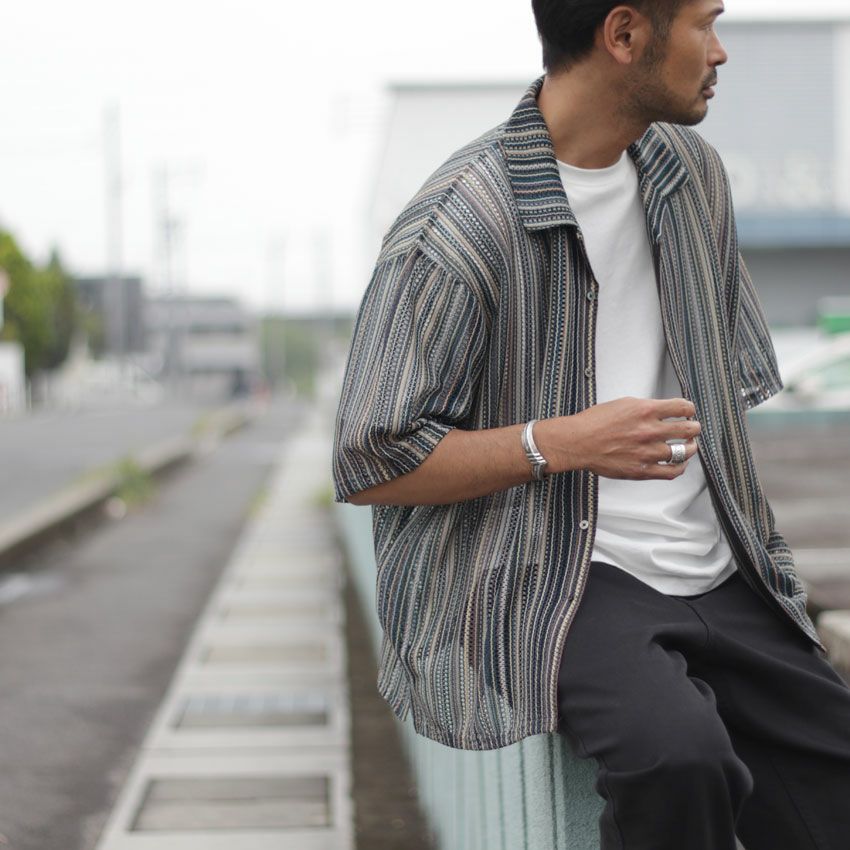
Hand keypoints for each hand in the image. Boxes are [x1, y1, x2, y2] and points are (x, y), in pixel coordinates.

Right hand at [535, 397, 700, 479]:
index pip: (682, 407)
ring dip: (690, 447)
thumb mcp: (623, 404)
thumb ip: (645, 408)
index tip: (688, 411)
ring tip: (688, 446)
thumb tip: (662, 411)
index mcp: (645, 411)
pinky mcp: (642, 470)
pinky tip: (679, 464)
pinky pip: (671, 472)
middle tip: (692, 428)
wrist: (577, 442)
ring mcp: (647, 452)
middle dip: (694, 427)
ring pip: (683, 452)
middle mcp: (649, 431)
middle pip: (688, 429)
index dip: (689, 409)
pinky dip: (679, 467)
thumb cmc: (594, 423)